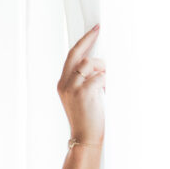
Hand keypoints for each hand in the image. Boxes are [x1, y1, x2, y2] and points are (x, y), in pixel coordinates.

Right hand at [56, 25, 105, 142]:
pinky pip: (99, 77)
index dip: (83, 42)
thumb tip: (100, 63)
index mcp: (63, 83)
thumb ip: (85, 80)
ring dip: (102, 69)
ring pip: (89, 63)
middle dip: (88, 39)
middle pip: (76, 53)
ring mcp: (72, 88)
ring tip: (106, 83)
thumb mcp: (81, 96)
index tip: (94, 30)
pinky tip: (106, 92)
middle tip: (99, 30)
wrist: (85, 138)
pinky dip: (106, 82)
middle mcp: (64, 84)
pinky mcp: (82, 93)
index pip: (71, 56)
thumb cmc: (88, 118)